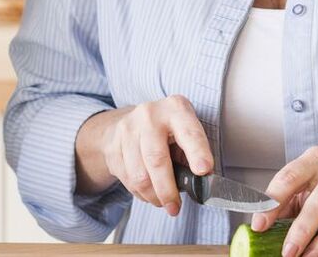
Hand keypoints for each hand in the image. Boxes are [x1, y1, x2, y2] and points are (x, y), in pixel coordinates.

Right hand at [81, 95, 213, 216]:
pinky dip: (140, 193)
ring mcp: (128, 130)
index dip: (197, 152)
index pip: (189, 133)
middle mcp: (150, 115)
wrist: (131, 121)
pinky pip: (127, 179)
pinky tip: (148, 192)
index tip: (203, 170)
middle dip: (167, 190)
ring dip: (153, 196)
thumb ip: (194, 152)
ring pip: (139, 175)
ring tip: (163, 202)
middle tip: (175, 207)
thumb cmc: (168, 130)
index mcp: (176, 109)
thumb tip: (201, 181)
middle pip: (157, 159)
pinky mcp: (113, 146)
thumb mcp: (186, 131)